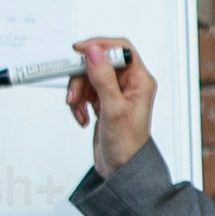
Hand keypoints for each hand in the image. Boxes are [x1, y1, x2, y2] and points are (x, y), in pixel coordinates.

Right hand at [65, 36, 154, 168]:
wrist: (120, 169)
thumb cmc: (127, 145)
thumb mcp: (113, 109)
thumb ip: (103, 78)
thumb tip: (95, 52)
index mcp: (140, 81)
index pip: (121, 49)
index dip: (99, 46)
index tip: (80, 51)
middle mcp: (129, 84)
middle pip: (99, 63)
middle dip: (82, 77)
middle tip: (74, 93)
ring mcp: (115, 93)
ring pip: (89, 77)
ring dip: (78, 92)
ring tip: (78, 109)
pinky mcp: (103, 101)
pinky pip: (85, 91)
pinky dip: (79, 102)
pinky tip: (82, 116)